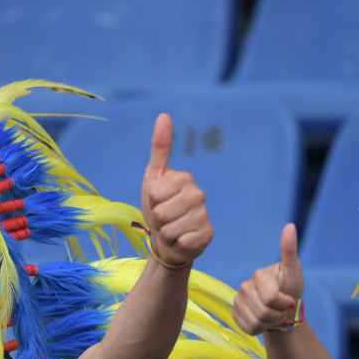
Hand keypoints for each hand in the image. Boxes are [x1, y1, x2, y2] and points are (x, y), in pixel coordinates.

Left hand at [140, 113, 211, 268]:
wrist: (167, 240)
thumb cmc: (159, 206)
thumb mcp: (153, 178)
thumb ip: (159, 149)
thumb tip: (164, 115)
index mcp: (184, 178)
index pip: (155, 192)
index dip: (151, 200)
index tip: (157, 201)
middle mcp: (198, 194)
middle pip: (162, 211)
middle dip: (157, 219)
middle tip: (163, 218)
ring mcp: (204, 215)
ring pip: (171, 228)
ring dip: (166, 233)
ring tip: (171, 229)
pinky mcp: (208, 235)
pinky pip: (183, 242)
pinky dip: (177, 244)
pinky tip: (181, 240)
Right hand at [234, 222, 304, 334]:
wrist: (284, 310)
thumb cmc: (291, 290)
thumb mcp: (294, 271)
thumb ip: (289, 250)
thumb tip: (290, 225)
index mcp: (258, 275)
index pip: (271, 298)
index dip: (285, 304)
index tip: (290, 300)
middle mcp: (244, 286)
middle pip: (263, 312)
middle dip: (278, 315)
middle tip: (282, 310)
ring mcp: (237, 301)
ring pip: (255, 322)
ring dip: (270, 323)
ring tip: (275, 315)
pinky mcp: (235, 314)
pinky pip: (248, 328)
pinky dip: (260, 329)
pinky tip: (264, 321)